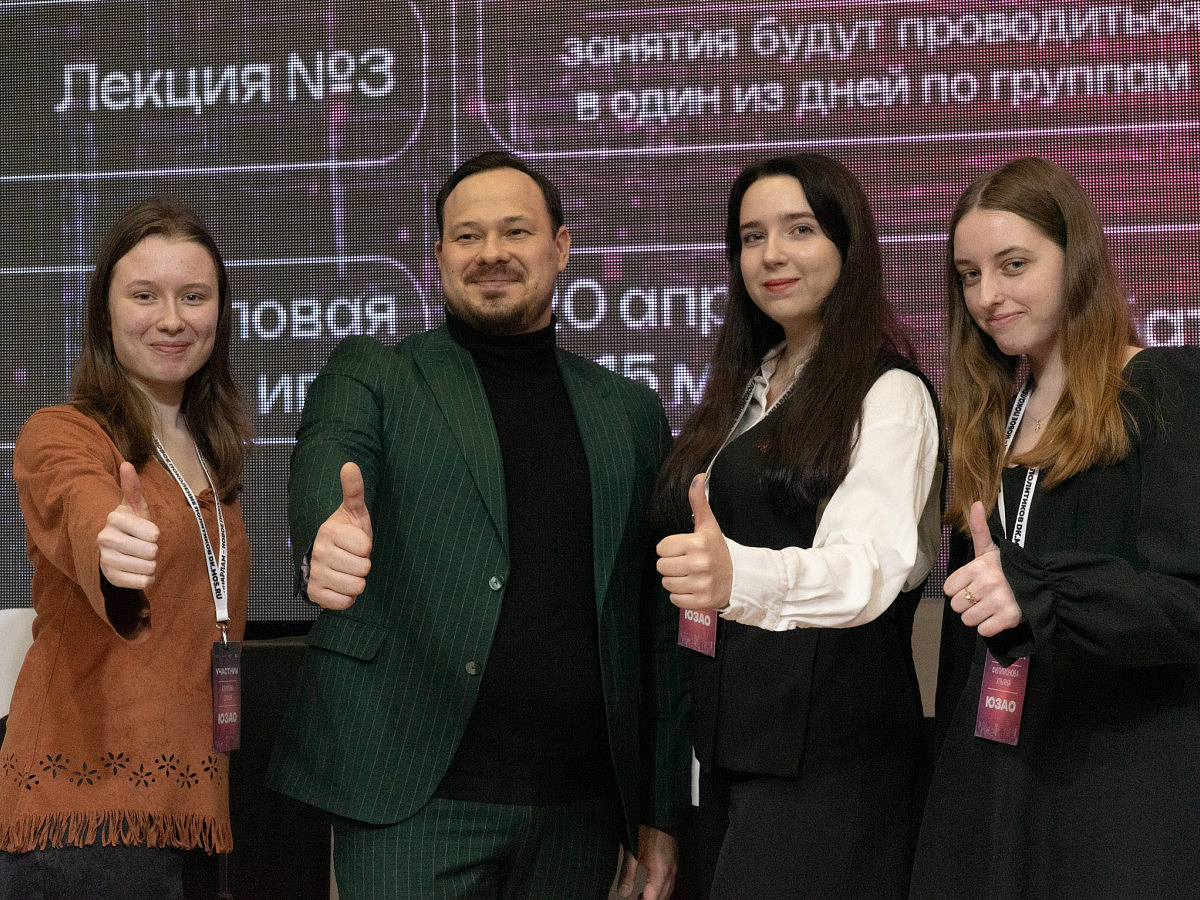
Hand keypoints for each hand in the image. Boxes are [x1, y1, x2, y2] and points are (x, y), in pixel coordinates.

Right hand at [98, 462, 159, 589]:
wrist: (116, 552)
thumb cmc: (132, 526)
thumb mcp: (136, 508)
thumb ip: (134, 488)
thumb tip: (127, 464)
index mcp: (114, 518)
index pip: (154, 533)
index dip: (155, 534)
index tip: (146, 532)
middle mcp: (105, 538)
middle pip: (152, 551)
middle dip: (154, 551)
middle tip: (142, 547)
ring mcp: (106, 559)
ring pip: (149, 567)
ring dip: (150, 565)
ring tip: (139, 559)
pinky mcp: (110, 578)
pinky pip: (143, 582)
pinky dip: (146, 579)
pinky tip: (136, 571)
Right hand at [307, 462, 372, 609]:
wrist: (329, 556)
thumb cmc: (346, 532)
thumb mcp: (354, 510)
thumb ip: (354, 489)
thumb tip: (350, 465)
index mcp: (328, 532)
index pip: (365, 548)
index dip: (366, 547)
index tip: (356, 542)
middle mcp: (318, 553)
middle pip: (363, 569)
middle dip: (363, 565)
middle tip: (353, 558)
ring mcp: (315, 574)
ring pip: (355, 587)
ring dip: (357, 581)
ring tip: (348, 570)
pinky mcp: (314, 594)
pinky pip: (344, 603)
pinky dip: (347, 597)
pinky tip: (341, 584)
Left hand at [617, 826, 676, 899]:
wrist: (659, 811)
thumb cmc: (647, 828)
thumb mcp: (632, 851)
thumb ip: (627, 874)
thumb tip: (623, 893)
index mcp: (661, 873)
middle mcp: (671, 872)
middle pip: (662, 898)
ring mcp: (674, 866)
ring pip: (667, 891)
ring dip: (656, 897)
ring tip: (640, 898)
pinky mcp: (673, 860)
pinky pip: (669, 881)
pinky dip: (660, 889)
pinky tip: (650, 887)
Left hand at [656, 473, 732, 610]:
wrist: (740, 578)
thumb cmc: (718, 550)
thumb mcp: (709, 525)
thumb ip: (699, 502)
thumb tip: (698, 476)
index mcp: (698, 543)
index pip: (662, 547)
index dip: (670, 549)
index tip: (685, 550)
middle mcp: (699, 563)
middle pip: (661, 566)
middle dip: (671, 565)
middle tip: (687, 564)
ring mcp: (701, 583)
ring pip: (667, 584)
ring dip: (675, 581)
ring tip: (690, 576)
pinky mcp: (702, 601)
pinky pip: (675, 599)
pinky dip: (681, 596)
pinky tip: (693, 587)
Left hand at [943, 500, 1023, 636]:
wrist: (1041, 584)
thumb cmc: (1009, 567)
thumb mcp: (991, 549)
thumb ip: (978, 529)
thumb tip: (976, 503)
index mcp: (978, 566)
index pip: (948, 589)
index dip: (958, 589)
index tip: (972, 585)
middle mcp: (987, 583)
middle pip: (957, 606)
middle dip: (968, 604)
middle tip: (983, 597)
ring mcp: (999, 601)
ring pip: (968, 620)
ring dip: (978, 617)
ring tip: (991, 606)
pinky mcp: (1009, 618)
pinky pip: (983, 631)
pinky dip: (990, 627)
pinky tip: (998, 616)